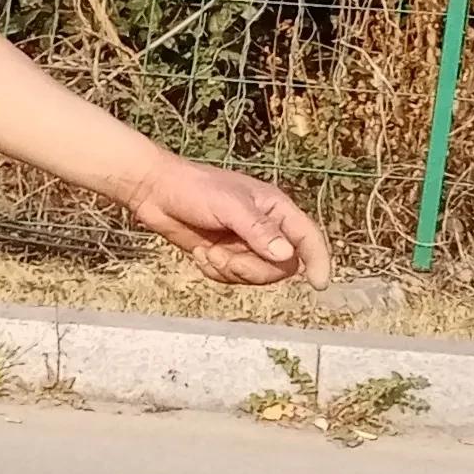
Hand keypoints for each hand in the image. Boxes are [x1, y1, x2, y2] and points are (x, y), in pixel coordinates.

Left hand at [124, 153, 330, 286]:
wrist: (154, 192)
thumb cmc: (192, 189)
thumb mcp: (228, 206)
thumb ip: (257, 230)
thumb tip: (286, 255)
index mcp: (276, 209)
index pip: (308, 239)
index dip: (319, 261)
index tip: (318, 284)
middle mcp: (266, 229)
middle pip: (282, 267)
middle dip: (254, 269)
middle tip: (225, 257)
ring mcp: (245, 245)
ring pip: (257, 276)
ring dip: (231, 270)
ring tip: (210, 252)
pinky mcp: (225, 256)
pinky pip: (232, 278)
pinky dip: (216, 272)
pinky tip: (201, 254)